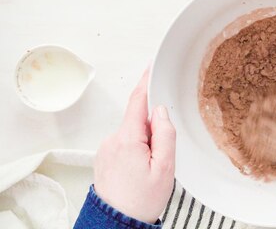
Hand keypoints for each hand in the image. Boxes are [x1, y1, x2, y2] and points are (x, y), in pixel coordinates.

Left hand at [93, 69, 175, 223]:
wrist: (118, 223)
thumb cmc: (141, 201)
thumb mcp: (164, 167)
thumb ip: (165, 134)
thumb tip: (160, 111)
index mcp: (128, 139)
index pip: (137, 101)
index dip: (145, 81)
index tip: (151, 66)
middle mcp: (112, 140)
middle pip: (138, 119)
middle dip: (154, 129)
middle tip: (162, 154)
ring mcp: (106, 149)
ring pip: (133, 133)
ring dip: (146, 143)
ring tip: (151, 168)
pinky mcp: (105, 157)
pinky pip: (126, 144)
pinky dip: (137, 150)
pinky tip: (141, 170)